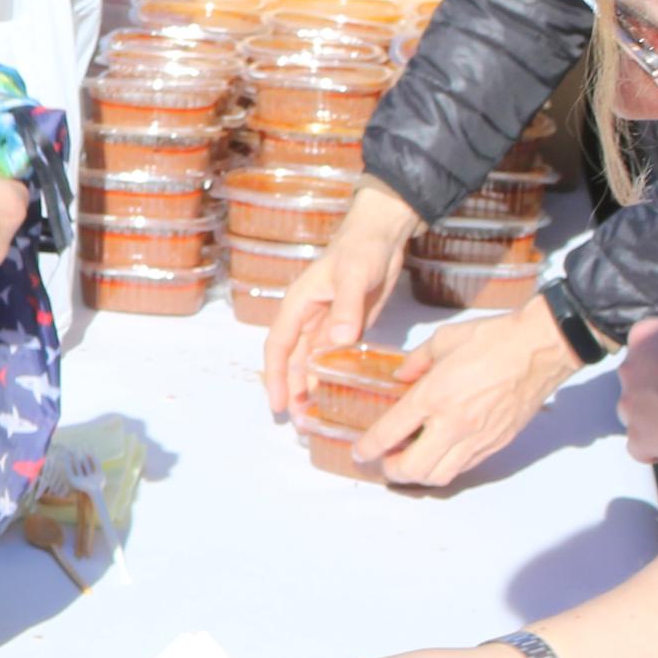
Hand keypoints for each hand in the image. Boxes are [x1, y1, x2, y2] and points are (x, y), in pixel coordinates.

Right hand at [258, 184, 418, 415]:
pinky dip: (332, 377)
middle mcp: (308, 319)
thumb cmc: (361, 248)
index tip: (276, 403)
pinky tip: (338, 396)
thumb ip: (347, 308)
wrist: (383, 234)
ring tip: (314, 418)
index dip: (275, 376)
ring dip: (310, 389)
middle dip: (292, 391)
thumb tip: (338, 342)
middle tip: (299, 423)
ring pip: (312, 363)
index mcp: (298, 305)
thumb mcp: (355, 275)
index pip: (278, 346)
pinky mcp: (348, 328)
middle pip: (293, 361)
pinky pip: (335, 357)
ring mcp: (327, 325)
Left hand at [351, 307, 582, 485]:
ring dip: (418, 475)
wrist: (541, 348)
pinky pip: (464, 468)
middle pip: (412, 469)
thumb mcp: (443, 340)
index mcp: (434, 397)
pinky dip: (446, 468)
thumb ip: (416, 362)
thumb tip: (402, 376)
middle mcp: (453, 424)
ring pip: (439, 476)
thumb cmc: (496, 340)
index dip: (368, 449)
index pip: (390, 434)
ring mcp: (477, 438)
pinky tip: (440, 454)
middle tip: (384, 460)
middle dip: (391, 470)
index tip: (360, 452)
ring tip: (411, 462)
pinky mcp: (496, 443)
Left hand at [618, 319, 657, 463]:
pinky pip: (639, 448)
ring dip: (655, 420)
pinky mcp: (637, 437)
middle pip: (637, 383)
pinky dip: (656, 449)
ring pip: (635, 415)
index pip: (644, 348)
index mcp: (644, 335)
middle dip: (656, 391)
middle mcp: (628, 367)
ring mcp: (629, 404)